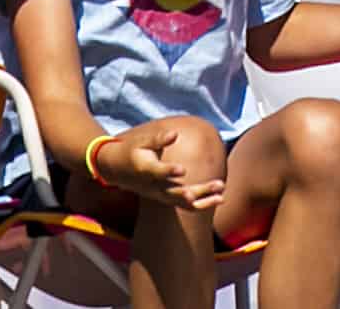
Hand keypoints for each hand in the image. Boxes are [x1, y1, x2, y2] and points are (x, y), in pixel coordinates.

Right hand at [100, 123, 225, 211]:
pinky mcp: (165, 198)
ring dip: (203, 200)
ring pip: (182, 203)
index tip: (183, 170)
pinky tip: (219, 198)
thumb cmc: (131, 150)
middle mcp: (153, 186)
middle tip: (217, 185)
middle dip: (198, 190)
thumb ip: (158, 139)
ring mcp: (159, 195)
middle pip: (176, 192)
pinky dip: (201, 204)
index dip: (169, 172)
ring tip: (222, 195)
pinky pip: (184, 206)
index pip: (158, 172)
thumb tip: (175, 133)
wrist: (117, 170)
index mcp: (145, 169)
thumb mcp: (141, 141)